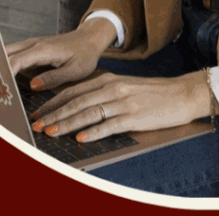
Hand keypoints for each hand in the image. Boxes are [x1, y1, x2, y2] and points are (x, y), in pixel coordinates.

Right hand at [6, 18, 115, 89]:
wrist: (89, 38)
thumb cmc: (85, 55)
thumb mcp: (75, 70)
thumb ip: (54, 78)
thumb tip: (33, 85)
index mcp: (43, 50)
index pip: (16, 61)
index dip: (5, 73)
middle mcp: (33, 45)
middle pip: (5, 53)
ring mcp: (31, 45)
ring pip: (7, 52)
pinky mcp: (31, 49)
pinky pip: (14, 55)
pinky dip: (6, 64)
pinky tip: (4, 78)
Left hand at [30, 72, 208, 142]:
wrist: (182, 94)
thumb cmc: (152, 93)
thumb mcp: (123, 87)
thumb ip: (102, 93)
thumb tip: (78, 105)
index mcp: (107, 80)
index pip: (73, 91)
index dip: (53, 103)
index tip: (38, 113)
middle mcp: (112, 88)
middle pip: (76, 102)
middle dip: (53, 115)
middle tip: (36, 125)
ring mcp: (123, 102)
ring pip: (88, 113)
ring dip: (67, 123)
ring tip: (51, 133)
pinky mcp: (134, 117)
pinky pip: (109, 125)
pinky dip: (94, 132)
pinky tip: (81, 138)